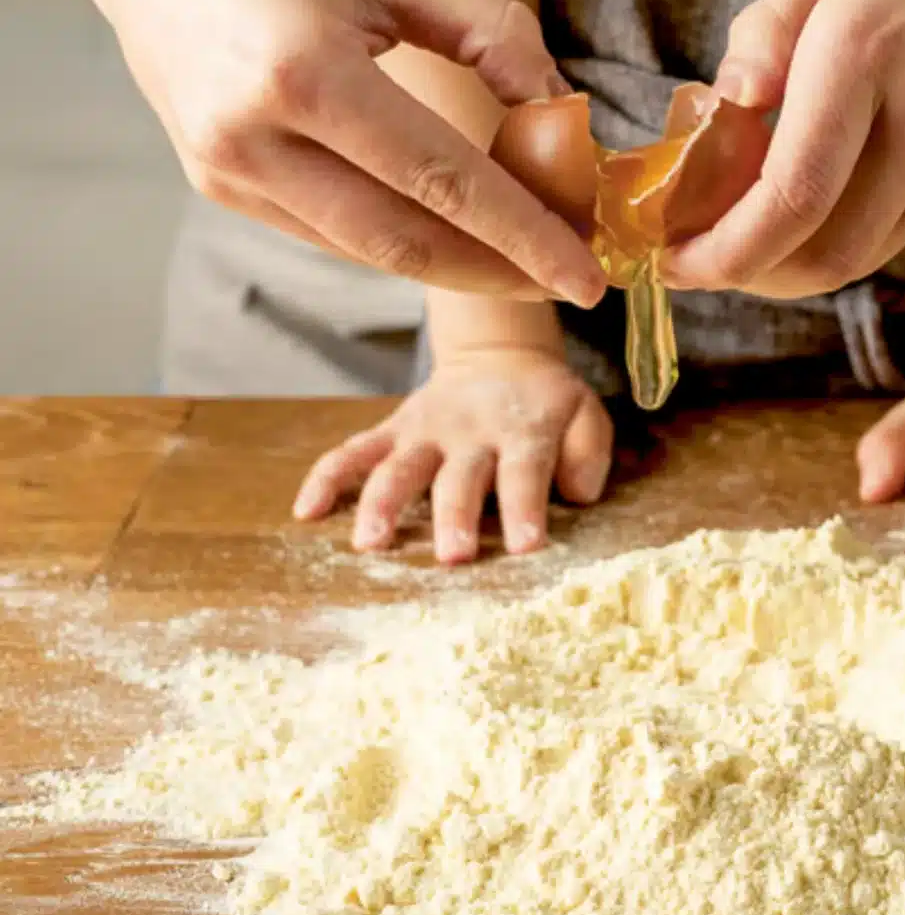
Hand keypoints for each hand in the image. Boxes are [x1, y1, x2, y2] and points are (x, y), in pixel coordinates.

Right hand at [71, 0, 602, 304]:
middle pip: (405, 244)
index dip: (523, 238)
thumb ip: (488, 33)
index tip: (583, 278)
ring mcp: (230, 176)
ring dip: (452, 266)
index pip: (444, 182)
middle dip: (495, 274)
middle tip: (560, 283)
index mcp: (304, 75)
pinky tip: (445, 236)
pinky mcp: (223, 190)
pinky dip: (397, 242)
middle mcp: (258, 142)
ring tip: (516, 262)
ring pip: (368, 252)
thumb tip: (556, 106)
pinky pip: (331, 236)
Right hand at [292, 350, 613, 562]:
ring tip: (369, 543)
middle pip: (459, 477)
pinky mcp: (392, 431)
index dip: (526, 507)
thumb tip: (577, 491)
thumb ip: (588, 449)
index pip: (525, 470)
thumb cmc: (546, 405)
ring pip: (398, 466)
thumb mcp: (584, 413)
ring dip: (383, 504)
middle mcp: (469, 431)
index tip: (526, 546)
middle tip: (453, 555)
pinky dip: (327, 478)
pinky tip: (306, 511)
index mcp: (522, 430)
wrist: (499, 359)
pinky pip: (353, 452)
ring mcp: (424, 431)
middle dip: (455, 516)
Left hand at [662, 0, 904, 298]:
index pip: (789, 199)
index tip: (675, 264)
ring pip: (863, 258)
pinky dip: (854, 230)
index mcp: (866, 52)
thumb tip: (720, 114)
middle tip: (708, 260)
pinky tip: (846, 189)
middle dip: (751, 276)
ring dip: (797, 261)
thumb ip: (760, 44)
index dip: (722, 256)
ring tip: (764, 227)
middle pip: (823, 257)